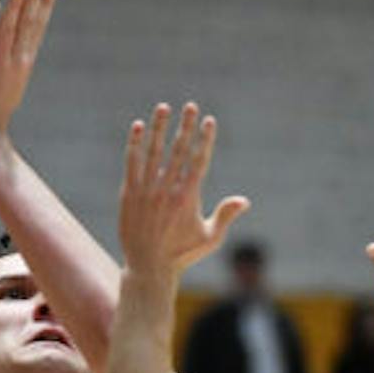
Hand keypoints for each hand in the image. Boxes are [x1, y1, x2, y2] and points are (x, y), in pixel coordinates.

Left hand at [0, 0, 61, 136]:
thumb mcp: (8, 81)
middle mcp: (16, 60)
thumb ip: (11, 61)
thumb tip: (14, 48)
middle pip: (28, 24)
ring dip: (17, 6)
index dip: (45, 5)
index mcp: (24, 61)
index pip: (37, 27)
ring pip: (11, 29)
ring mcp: (0, 64)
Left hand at [118, 102, 246, 277]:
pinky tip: (137, 128)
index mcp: (188, 197)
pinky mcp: (129, 194)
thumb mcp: (209, 238)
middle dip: (186, 126)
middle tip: (190, 105)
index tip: (209, 121)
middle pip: (178, 150)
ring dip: (159, 128)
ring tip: (164, 107)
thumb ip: (225, 216)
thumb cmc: (182, 254)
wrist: (148, 267)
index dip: (204, 139)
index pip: (199, 161)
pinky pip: (132, 164)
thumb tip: (244, 200)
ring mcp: (146, 191)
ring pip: (153, 152)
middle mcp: (167, 190)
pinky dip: (134, 145)